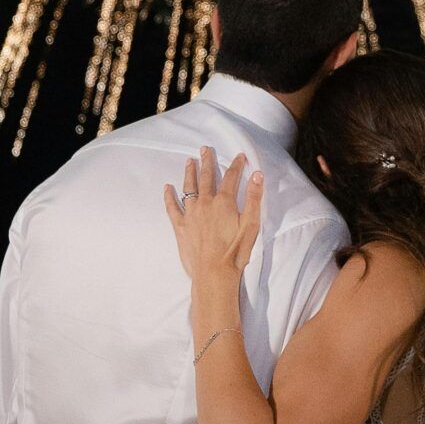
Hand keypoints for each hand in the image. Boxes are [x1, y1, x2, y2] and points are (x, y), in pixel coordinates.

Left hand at [164, 147, 263, 284]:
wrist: (213, 274)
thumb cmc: (235, 252)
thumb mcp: (251, 225)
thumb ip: (254, 198)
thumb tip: (257, 175)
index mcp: (224, 202)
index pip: (232, 177)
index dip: (237, 165)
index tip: (240, 156)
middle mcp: (205, 203)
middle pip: (207, 177)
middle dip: (207, 162)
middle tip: (205, 149)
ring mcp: (191, 214)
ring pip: (189, 187)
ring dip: (189, 173)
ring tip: (189, 161)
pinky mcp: (180, 226)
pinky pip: (172, 207)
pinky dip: (169, 196)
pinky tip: (167, 187)